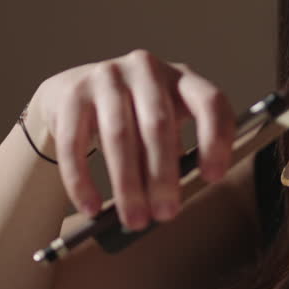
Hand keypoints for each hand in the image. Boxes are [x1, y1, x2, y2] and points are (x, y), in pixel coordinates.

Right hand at [28, 50, 234, 228]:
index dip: (216, 139)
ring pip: (119, 135)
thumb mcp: (161, 126)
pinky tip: (91, 207)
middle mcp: (146, 69)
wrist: (75, 94)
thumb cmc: (132, 118)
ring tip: (134, 219)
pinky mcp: (73, 94)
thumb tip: (168, 205)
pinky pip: (76, 143)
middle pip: (159, 124)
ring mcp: (107, 76)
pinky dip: (83, 181)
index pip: (210, 101)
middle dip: (163, 176)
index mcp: (180, 78)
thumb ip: (173, 156)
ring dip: (127, 184)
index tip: (213, 177)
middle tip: (165, 214)